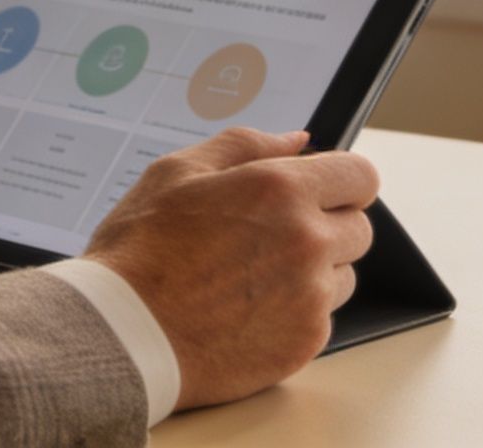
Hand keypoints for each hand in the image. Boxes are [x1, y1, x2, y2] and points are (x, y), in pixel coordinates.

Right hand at [83, 128, 378, 411]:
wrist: (122, 334)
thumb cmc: (140, 250)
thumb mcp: (177, 173)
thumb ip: (244, 146)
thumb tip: (296, 140)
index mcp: (280, 189)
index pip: (360, 175)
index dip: (341, 180)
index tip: (321, 190)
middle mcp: (307, 241)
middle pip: (359, 228)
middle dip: (326, 224)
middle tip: (272, 235)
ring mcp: (310, 296)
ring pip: (344, 275)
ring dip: (315, 271)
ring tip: (253, 276)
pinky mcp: (305, 342)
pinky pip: (322, 317)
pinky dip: (296, 312)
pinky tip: (248, 309)